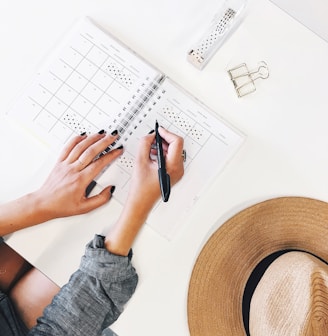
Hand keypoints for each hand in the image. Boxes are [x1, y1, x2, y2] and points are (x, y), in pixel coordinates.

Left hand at [35, 131, 122, 219]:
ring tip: (101, 133)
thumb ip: (101, 199)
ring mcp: (65, 165)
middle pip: (91, 151)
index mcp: (80, 180)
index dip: (110, 155)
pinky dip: (76, 139)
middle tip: (112, 136)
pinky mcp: (59, 163)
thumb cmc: (61, 206)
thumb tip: (110, 190)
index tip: (118, 150)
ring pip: (80, 147)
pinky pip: (67, 147)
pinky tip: (83, 135)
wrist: (43, 204)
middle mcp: (72, 170)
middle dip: (104, 142)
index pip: (99, 163)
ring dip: (92, 138)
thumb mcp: (85, 208)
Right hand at [104, 127, 183, 254]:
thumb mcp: (140, 161)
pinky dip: (162, 153)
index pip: (177, 142)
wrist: (141, 202)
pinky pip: (171, 158)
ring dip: (162, 146)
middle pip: (176, 146)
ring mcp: (177, 172)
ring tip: (150, 147)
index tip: (158, 131)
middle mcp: (178, 169)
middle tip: (153, 137)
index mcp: (173, 166)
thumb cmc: (141, 188)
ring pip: (173, 151)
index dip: (167, 133)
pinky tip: (152, 154)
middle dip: (164, 139)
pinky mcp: (173, 173)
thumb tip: (150, 135)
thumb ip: (145, 144)